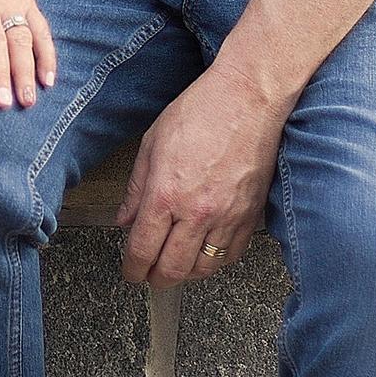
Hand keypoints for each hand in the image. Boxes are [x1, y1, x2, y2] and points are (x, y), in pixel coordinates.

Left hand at [116, 63, 287, 285]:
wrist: (248, 98)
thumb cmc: (201, 111)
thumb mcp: (152, 143)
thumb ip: (136, 188)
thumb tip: (124, 219)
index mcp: (166, 194)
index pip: (143, 250)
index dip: (132, 269)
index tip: (130, 272)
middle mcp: (197, 212)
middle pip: (172, 269)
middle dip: (155, 279)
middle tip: (149, 276)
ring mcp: (227, 216)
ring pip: (204, 268)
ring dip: (185, 273)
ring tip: (176, 265)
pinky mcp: (251, 214)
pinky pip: (232, 254)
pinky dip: (215, 260)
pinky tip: (205, 251)